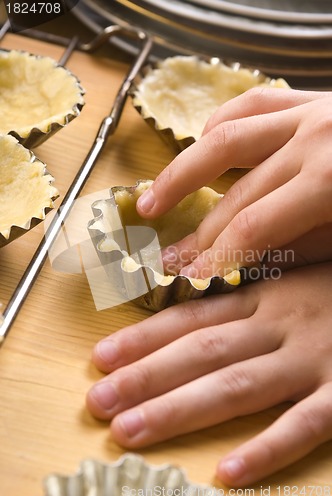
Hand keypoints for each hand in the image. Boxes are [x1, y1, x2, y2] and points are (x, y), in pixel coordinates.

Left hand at [86, 262, 331, 485]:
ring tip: (131, 431)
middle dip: (146, 377)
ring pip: (237, 387)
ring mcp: (315, 360)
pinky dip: (268, 449)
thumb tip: (192, 298)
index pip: (193, 317)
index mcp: (267, 295)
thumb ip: (249, 287)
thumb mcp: (295, 274)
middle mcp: (282, 325)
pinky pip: (307, 425)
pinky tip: (228, 473)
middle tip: (98, 400)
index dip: (145, 338)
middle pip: (203, 352)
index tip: (101, 357)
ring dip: (181, 410)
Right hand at [136, 88, 331, 277]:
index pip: (252, 227)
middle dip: (199, 233)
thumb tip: (243, 257)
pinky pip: (250, 104)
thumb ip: (300, 245)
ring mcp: (309, 110)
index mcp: (329, 181)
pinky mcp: (309, 97)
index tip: (192, 277)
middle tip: (168, 257)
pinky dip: (218, 126)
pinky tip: (200, 145)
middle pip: (235, 193)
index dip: (216, 257)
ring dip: (183, 172)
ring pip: (225, 137)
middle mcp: (312, 139)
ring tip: (154, 198)